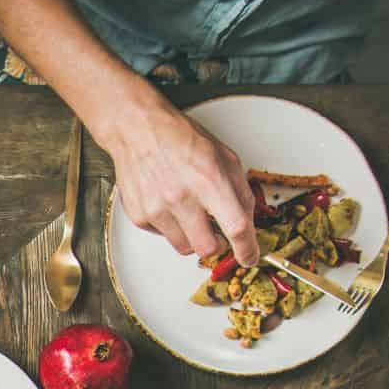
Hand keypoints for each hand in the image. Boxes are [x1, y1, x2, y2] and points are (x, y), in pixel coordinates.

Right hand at [102, 90, 257, 264]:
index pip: (235, 226)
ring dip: (193, 237)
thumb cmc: (180, 139)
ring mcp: (157, 209)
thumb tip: (247, 220)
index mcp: (209, 179)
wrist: (138, 131)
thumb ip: (239, 190)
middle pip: (207, 247)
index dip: (247, 248)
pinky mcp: (140, 216)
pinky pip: (163, 236)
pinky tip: (169, 205)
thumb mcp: (223, 156)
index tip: (250, 257)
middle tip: (218, 234)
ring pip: (184, 247)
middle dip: (217, 245)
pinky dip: (171, 227)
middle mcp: (181, 197)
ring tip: (190, 213)